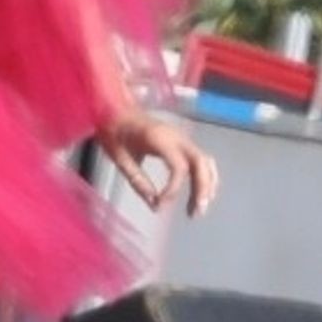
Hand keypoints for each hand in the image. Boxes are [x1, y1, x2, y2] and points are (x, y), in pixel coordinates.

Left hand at [98, 109, 218, 218]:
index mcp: (158, 138)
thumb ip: (138, 181)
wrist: (115, 109)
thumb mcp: (120, 158)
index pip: (179, 167)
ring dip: (207, 185)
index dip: (173, 189)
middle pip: (200, 163)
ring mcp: (181, 137)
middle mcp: (176, 136)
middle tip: (195, 213)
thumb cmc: (114, 132)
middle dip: (202, 189)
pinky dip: (204, 177)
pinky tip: (199, 195)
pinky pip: (201, 159)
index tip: (160, 204)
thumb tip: (154, 205)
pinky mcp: (182, 142)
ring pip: (205, 161)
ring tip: (198, 209)